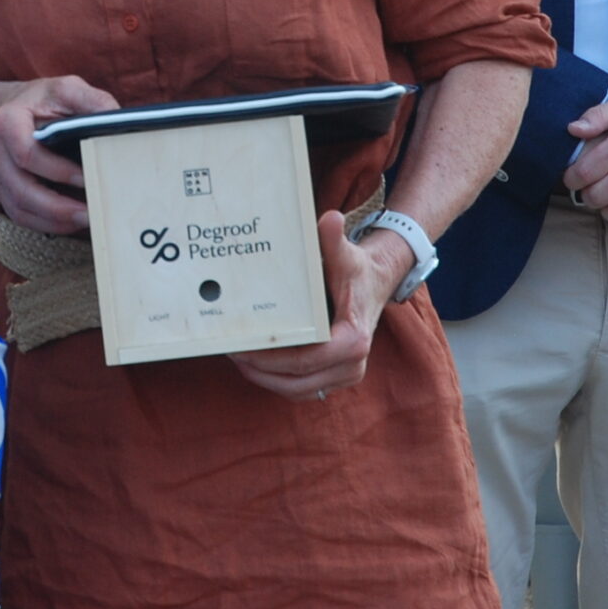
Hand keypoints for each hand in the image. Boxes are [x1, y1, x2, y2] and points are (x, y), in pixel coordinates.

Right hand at [0, 75, 118, 234]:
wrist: (17, 109)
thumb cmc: (44, 100)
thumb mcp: (67, 89)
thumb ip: (92, 102)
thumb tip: (119, 123)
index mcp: (7, 121)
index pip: (27, 153)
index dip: (57, 170)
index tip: (87, 177)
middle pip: (22, 190)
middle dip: (58, 208)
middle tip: (91, 213)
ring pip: (19, 209)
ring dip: (54, 221)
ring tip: (87, 222)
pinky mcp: (1, 191)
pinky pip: (21, 216)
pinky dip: (47, 225)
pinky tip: (72, 223)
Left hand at [228, 209, 402, 401]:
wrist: (375, 285)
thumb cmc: (356, 271)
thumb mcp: (346, 255)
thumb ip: (334, 240)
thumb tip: (331, 219)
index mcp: (353, 339)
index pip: (307, 359)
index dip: (272, 357)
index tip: (244, 347)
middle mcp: (353, 364)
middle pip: (298, 381)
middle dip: (261, 370)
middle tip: (232, 352)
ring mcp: (345, 374)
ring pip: (298, 390)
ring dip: (266, 379)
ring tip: (238, 358)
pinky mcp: (337, 377)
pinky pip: (303, 388)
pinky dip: (278, 381)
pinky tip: (255, 365)